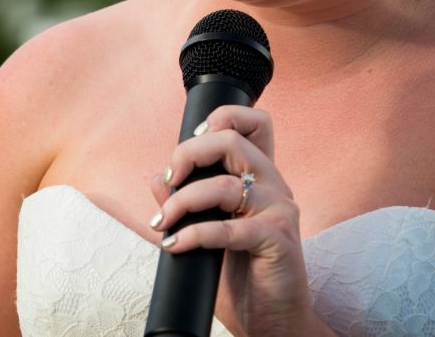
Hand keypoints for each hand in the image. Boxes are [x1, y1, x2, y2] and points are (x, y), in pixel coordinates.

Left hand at [149, 105, 332, 336]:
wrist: (272, 321)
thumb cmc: (241, 275)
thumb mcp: (207, 232)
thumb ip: (186, 203)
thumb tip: (155, 178)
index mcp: (260, 177)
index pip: (254, 123)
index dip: (220, 118)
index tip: (187, 147)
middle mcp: (274, 185)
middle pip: (231, 140)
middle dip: (188, 154)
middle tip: (169, 179)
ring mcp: (280, 210)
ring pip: (225, 184)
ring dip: (183, 201)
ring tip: (164, 224)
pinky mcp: (278, 239)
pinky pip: (229, 228)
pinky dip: (195, 234)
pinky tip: (176, 246)